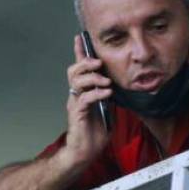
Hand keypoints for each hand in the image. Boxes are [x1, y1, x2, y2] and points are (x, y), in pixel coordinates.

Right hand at [63, 35, 112, 166]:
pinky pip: (84, 98)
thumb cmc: (94, 133)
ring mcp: (75, 103)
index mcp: (83, 92)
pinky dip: (97, 93)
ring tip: (106, 82)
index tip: (80, 37)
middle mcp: (76, 95)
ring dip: (93, 77)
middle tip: (98, 63)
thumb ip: (107, 96)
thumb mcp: (106, 110)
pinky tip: (106, 94)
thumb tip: (115, 85)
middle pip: (74, 70)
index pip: (79, 68)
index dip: (79, 52)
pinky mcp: (77, 113)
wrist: (85, 152)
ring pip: (77, 81)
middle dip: (86, 62)